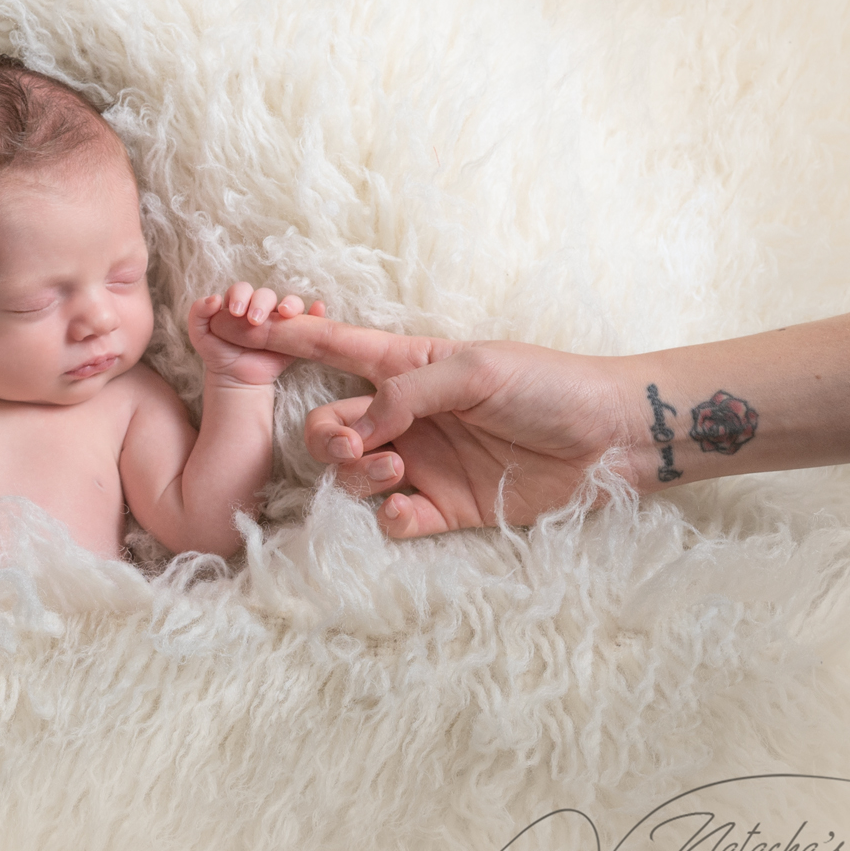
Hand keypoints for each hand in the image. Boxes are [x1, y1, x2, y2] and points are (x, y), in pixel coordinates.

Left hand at [187, 281, 323, 386]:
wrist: (234, 378)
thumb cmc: (218, 352)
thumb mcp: (199, 334)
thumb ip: (198, 313)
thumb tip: (214, 299)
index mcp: (240, 302)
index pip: (242, 289)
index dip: (240, 295)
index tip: (235, 312)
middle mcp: (261, 308)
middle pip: (267, 294)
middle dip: (261, 303)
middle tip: (254, 320)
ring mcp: (280, 321)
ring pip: (290, 303)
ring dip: (291, 304)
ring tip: (286, 314)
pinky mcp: (295, 335)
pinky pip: (309, 320)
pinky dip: (317, 312)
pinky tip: (319, 308)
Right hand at [205, 312, 633, 536]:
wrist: (612, 439)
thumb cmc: (550, 385)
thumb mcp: (476, 369)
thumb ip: (408, 393)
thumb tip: (359, 427)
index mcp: (409, 368)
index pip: (334, 349)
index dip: (286, 339)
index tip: (236, 330)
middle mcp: (406, 417)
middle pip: (328, 426)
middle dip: (326, 437)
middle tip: (356, 446)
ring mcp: (423, 464)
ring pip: (351, 475)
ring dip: (358, 476)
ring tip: (397, 472)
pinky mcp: (445, 509)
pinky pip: (392, 520)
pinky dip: (391, 518)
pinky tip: (415, 509)